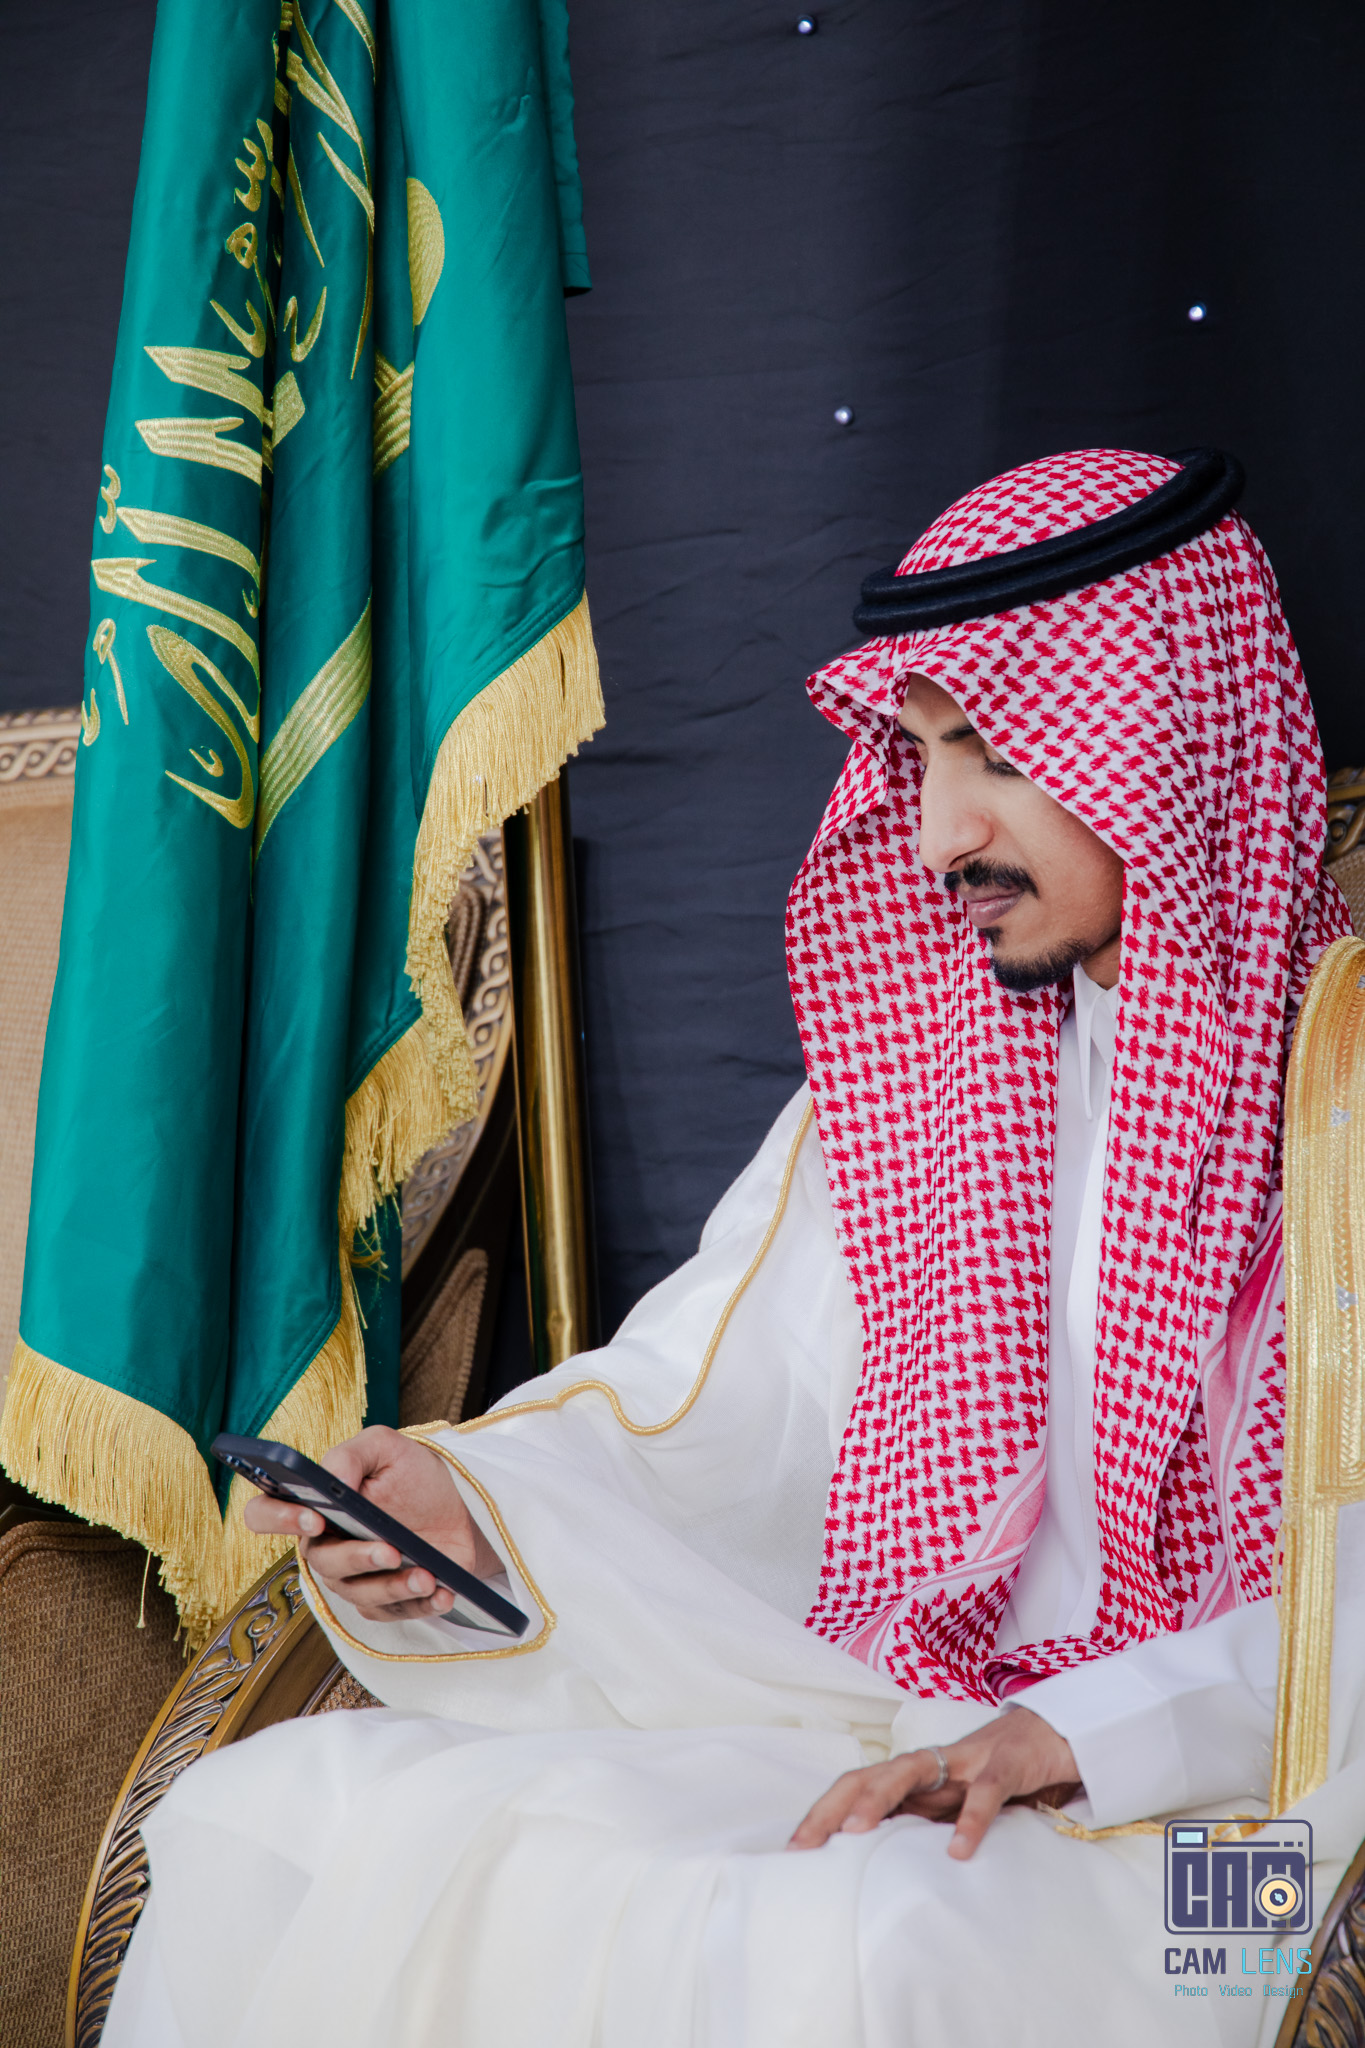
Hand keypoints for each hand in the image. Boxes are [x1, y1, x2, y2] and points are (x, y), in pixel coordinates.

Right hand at [242, 1425, 502, 1621]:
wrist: (455, 1508)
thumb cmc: (411, 1476)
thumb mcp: (386, 1449)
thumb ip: (353, 1454)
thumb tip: (333, 1477)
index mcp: (313, 1506)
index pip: (264, 1514)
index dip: (278, 1518)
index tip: (314, 1517)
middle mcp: (325, 1547)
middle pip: (323, 1562)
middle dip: (358, 1558)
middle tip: (391, 1550)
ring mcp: (353, 1579)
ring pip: (360, 1593)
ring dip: (395, 1586)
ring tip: (427, 1575)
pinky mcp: (383, 1602)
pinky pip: (394, 1612)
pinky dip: (421, 1604)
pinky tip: (443, 1592)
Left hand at [788, 1707, 1080, 1860]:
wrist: (1050, 1732)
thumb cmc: (992, 1776)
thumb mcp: (952, 1806)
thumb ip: (919, 1827)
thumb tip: (879, 1868)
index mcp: (913, 1778)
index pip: (855, 1789)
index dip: (822, 1814)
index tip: (793, 1850)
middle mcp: (928, 1764)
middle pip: (867, 1776)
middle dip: (832, 1807)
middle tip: (806, 1844)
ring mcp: (965, 1761)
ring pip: (910, 1771)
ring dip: (879, 1797)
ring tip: (856, 1831)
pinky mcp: (1004, 1765)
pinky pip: (985, 1792)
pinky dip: (971, 1819)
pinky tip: (959, 1851)